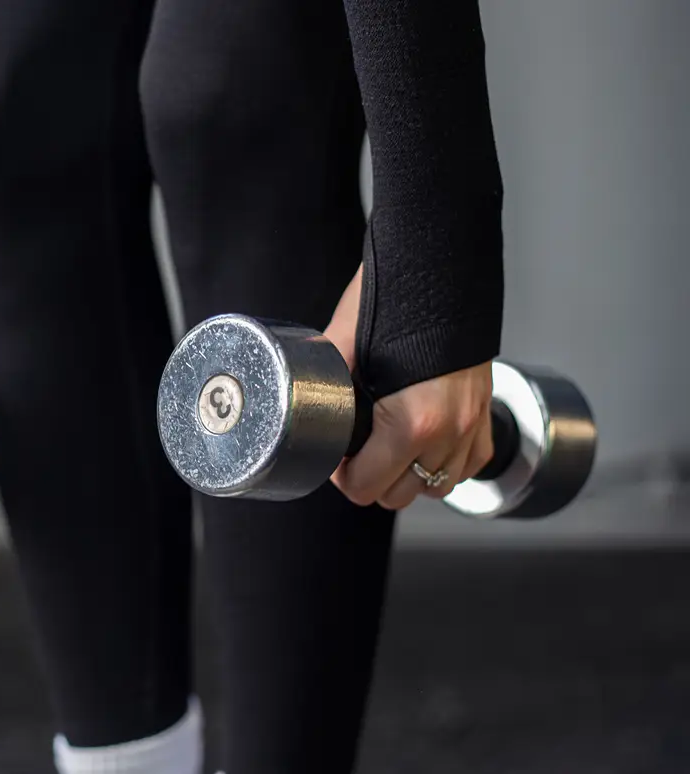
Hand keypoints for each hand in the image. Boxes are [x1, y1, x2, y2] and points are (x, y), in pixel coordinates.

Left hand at [324, 265, 494, 509]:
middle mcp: (450, 431)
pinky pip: (467, 464)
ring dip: (409, 473)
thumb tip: (303, 404)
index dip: (343, 476)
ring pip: (437, 486)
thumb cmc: (394, 295)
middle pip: (401, 495)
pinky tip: (421, 439)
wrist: (443, 259)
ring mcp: (474, 425)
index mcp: (412, 422)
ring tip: (386, 444)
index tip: (335, 455)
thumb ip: (329, 383)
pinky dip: (443, 460)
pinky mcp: (487, 414)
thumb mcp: (343, 342)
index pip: (367, 487)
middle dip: (373, 477)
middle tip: (355, 450)